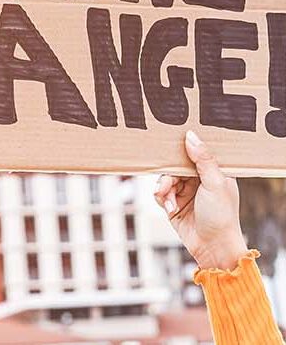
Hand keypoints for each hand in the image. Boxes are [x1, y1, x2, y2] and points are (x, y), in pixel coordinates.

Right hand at [155, 131, 248, 270]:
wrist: (213, 247)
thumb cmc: (221, 215)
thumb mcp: (214, 183)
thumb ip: (203, 159)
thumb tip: (190, 135)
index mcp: (214, 172)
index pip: (196, 153)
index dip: (184, 149)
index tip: (170, 142)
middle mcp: (200, 180)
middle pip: (175, 166)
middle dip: (169, 174)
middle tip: (168, 183)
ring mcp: (186, 192)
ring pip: (165, 179)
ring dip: (164, 188)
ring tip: (169, 200)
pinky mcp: (174, 204)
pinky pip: (160, 193)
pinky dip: (161, 198)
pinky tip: (169, 207)